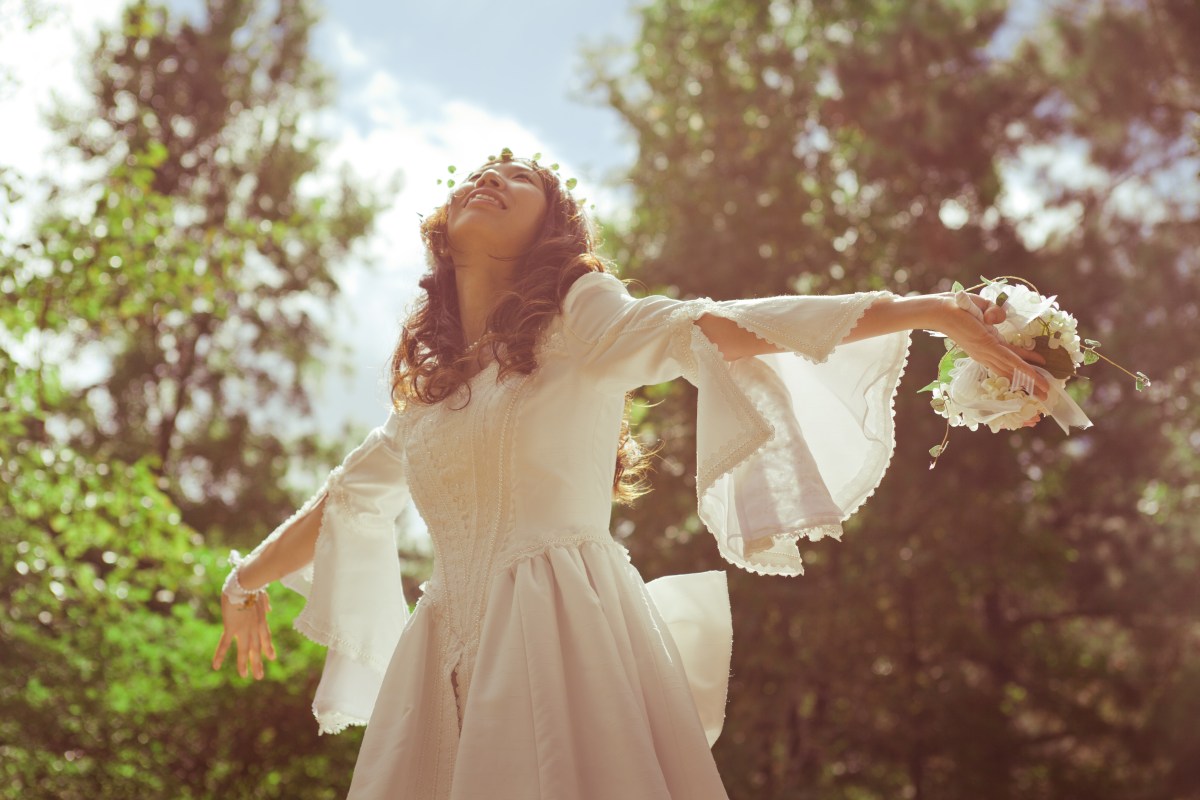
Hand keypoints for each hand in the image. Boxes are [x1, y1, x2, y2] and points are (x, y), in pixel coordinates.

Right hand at [212, 589, 275, 679]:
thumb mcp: (262, 594)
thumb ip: (265, 603)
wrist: (248, 583)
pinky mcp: (232, 627)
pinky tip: (216, 666)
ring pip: (244, 650)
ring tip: (245, 676)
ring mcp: (244, 629)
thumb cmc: (254, 585)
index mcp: (260, 620)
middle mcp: (254, 627)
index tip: (272, 657)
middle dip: (258, 662)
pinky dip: (220, 655)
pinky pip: (225, 644)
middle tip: (259, 676)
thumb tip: (269, 609)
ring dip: (245, 664)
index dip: (268, 647)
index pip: (265, 637)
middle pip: (257, 648)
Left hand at [934, 292, 1050, 400]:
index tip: (1040, 376)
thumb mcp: (983, 310)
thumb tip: (995, 320)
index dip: (1026, 369)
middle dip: (1029, 386)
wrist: (942, 308)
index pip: (1010, 361)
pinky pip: (1010, 360)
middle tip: (1045, 397)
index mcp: (986, 348)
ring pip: (1013, 370)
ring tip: (1045, 392)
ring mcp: (986, 352)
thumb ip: (995, 314)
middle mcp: (986, 355)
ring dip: (1031, 382)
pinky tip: (1035, 376)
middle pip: (1012, 373)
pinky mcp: (987, 347)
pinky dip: (1024, 369)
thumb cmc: (960, 307)